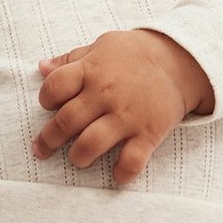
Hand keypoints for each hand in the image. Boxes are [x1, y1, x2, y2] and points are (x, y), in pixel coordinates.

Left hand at [32, 29, 213, 186]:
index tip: (49, 107)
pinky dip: (123, 173)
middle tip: (43, 149)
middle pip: (67, 121)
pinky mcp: (149, 132)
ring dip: (78, 157)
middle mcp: (106, 94)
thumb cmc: (135, 54)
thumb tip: (41, 68)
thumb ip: (71, 59)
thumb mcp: (101, 47)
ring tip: (78, 159)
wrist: (181, 61)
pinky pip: (132, 160)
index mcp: (91, 70)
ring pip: (91, 144)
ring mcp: (127, 115)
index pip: (55, 87)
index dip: (46, 99)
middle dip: (49, 139)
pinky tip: (117, 176)